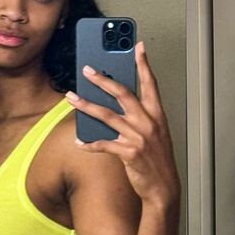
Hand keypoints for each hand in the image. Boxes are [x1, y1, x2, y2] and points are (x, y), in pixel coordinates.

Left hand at [66, 42, 179, 209]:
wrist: (164, 188)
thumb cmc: (158, 160)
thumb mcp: (156, 134)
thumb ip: (140, 118)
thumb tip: (117, 104)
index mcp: (157, 116)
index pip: (151, 84)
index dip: (144, 64)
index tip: (138, 47)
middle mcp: (148, 123)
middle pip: (123, 93)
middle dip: (103, 79)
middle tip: (87, 70)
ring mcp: (138, 137)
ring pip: (107, 115)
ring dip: (86, 105)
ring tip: (71, 97)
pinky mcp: (128, 153)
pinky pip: (103, 144)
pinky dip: (89, 143)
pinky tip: (79, 141)